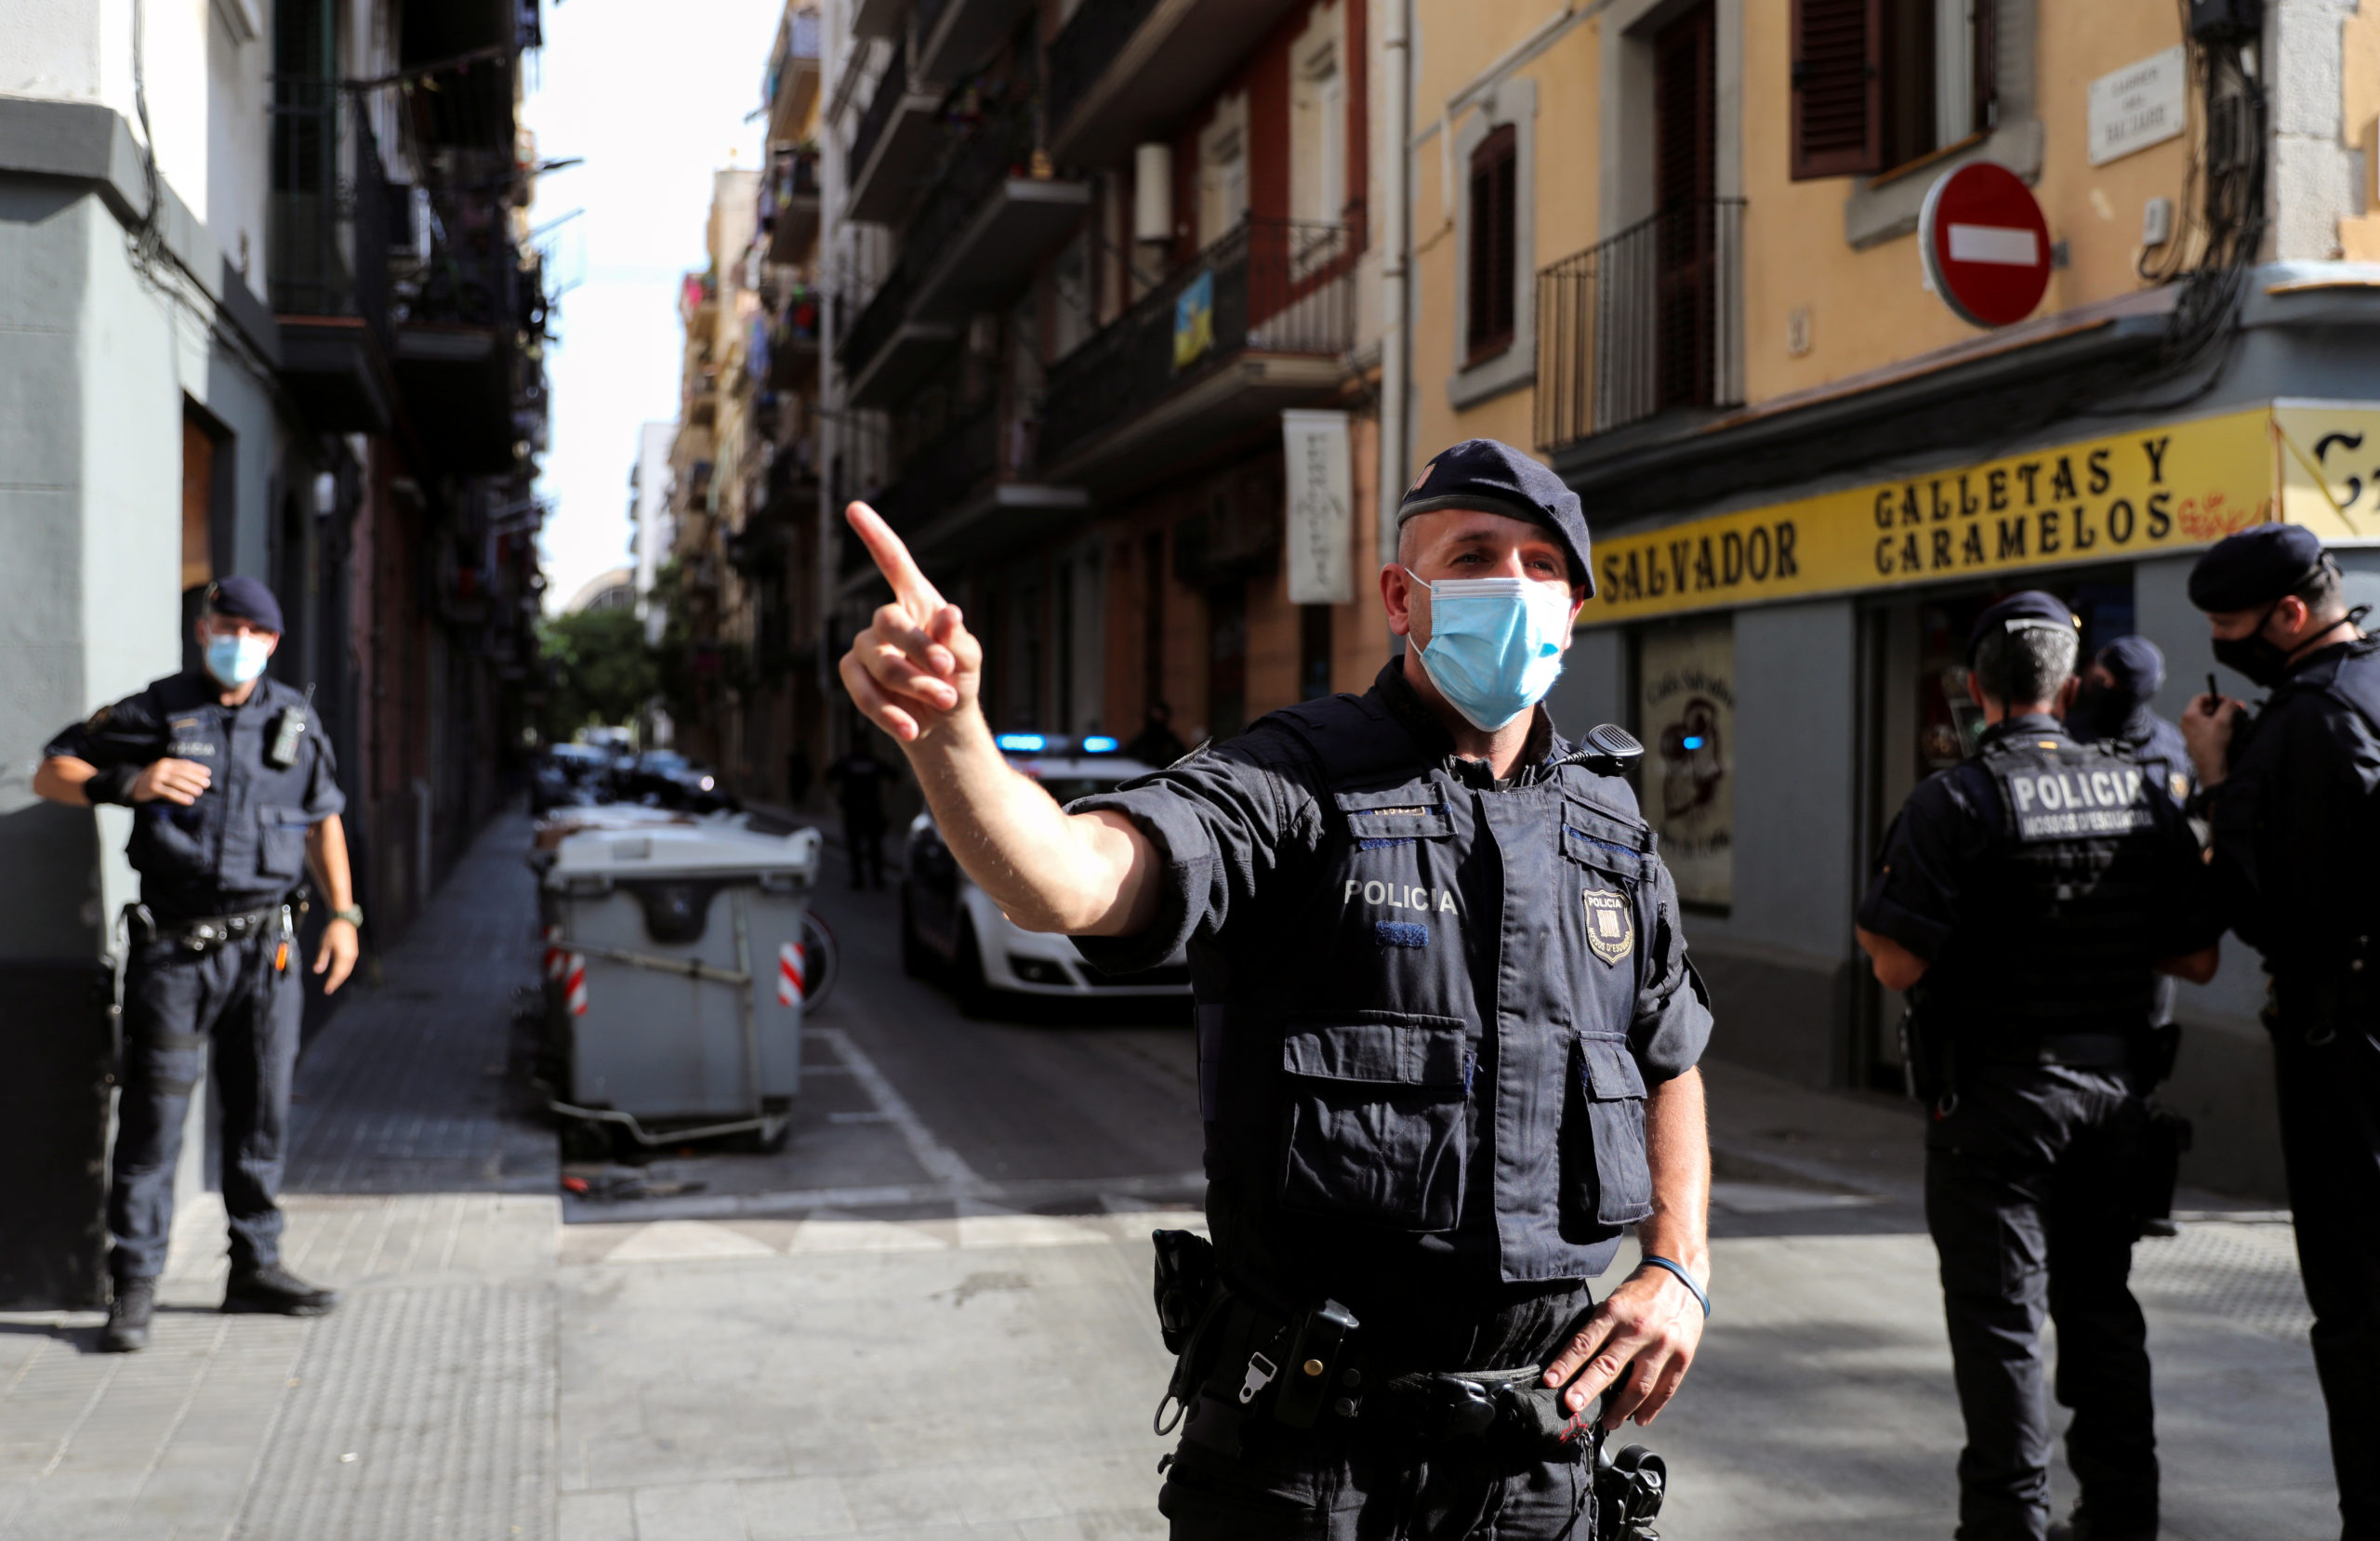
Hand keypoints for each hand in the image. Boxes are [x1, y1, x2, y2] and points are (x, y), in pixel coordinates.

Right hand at [130, 758, 210, 805]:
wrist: (134, 785)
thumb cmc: (155, 779)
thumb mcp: (165, 772)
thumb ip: (177, 772)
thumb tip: (199, 777)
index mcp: (166, 763)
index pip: (184, 764)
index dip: (197, 768)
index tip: (208, 773)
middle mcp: (161, 768)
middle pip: (182, 772)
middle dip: (196, 778)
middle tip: (207, 784)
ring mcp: (156, 777)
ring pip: (176, 782)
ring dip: (190, 787)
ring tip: (200, 792)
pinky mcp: (153, 788)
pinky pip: (169, 793)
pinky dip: (180, 797)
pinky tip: (189, 801)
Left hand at [314, 918, 357, 994]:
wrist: (344, 920)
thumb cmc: (332, 931)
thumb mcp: (324, 945)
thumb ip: (321, 958)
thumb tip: (317, 971)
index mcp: (343, 956)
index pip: (337, 973)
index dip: (332, 982)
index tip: (326, 990)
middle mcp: (350, 957)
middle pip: (343, 973)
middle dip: (336, 982)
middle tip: (328, 990)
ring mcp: (353, 954)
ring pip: (347, 970)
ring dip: (340, 978)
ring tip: (333, 984)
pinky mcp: (353, 952)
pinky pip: (349, 966)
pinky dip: (343, 972)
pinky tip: (338, 974)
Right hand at [837, 502, 982, 744]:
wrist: (942, 724)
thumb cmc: (956, 681)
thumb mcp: (968, 659)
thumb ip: (958, 638)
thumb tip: (950, 614)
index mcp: (917, 601)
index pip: (894, 562)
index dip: (875, 536)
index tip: (854, 508)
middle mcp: (887, 619)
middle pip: (887, 619)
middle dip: (919, 648)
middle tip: (947, 673)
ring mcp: (865, 647)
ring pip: (878, 660)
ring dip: (914, 686)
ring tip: (943, 702)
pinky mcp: (853, 676)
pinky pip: (863, 692)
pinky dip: (890, 712)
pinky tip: (912, 729)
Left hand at [1542, 1261, 1706, 1429]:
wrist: (1680, 1275)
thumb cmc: (1639, 1292)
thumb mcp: (1614, 1301)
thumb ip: (1600, 1329)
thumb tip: (1576, 1363)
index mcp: (1615, 1312)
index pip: (1584, 1342)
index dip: (1565, 1364)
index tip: (1549, 1382)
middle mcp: (1637, 1329)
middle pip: (1608, 1366)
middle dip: (1587, 1389)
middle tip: (1571, 1407)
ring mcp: (1662, 1345)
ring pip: (1638, 1386)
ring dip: (1621, 1409)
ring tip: (1608, 1423)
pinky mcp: (1683, 1356)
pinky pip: (1665, 1389)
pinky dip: (1651, 1408)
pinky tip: (1639, 1419)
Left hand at [2181, 692, 2241, 788]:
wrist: (2211, 765)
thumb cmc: (2214, 743)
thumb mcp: (2224, 720)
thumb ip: (2228, 706)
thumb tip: (2230, 701)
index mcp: (2189, 715)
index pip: (2201, 697)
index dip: (2216, 696)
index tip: (2227, 700)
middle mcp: (2186, 722)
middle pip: (2204, 707)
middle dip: (2221, 707)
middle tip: (2234, 710)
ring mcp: (2189, 731)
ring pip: (2206, 718)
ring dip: (2220, 716)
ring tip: (2232, 720)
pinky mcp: (2195, 739)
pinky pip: (2206, 727)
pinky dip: (2216, 725)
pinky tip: (2227, 729)